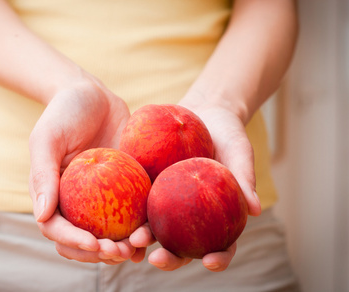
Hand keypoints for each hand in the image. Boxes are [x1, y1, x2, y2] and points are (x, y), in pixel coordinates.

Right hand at [28, 76, 138, 263]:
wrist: (93, 94)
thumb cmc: (64, 112)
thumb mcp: (47, 138)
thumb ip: (43, 175)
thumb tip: (41, 216)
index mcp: (53, 195)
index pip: (57, 229)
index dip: (73, 242)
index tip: (95, 244)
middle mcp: (77, 201)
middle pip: (84, 239)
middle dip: (100, 253)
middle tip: (120, 252)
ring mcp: (102, 197)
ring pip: (109, 233)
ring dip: (122, 247)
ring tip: (137, 250)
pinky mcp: (125, 186)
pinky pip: (132, 212)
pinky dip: (140, 226)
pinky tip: (152, 230)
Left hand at [130, 104, 260, 271]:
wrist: (203, 113)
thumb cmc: (228, 135)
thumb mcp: (239, 152)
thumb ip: (245, 179)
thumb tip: (255, 209)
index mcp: (216, 216)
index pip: (221, 245)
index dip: (217, 258)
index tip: (209, 261)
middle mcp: (190, 216)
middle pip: (182, 246)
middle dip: (170, 259)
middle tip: (158, 260)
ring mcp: (168, 203)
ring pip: (156, 228)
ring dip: (144, 240)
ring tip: (133, 241)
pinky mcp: (150, 186)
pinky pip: (139, 199)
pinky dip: (130, 209)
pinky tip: (120, 211)